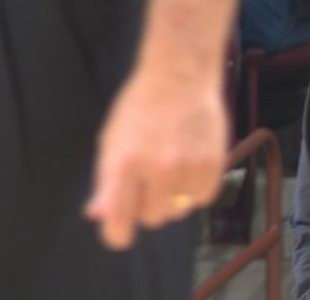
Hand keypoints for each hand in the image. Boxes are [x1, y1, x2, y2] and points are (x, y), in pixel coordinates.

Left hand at [84, 66, 227, 249]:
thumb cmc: (141, 106)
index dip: (117, 233)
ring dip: (175, 197)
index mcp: (124, 165)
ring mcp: (188, 167)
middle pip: (153, 218)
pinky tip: (190, 166)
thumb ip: (106, 181)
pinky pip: (203, 198)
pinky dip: (197, 189)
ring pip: (180, 210)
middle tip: (150, 182)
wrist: (180, 76)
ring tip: (172, 168)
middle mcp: (157, 170)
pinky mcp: (212, 162)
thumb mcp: (112, 141)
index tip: (120, 229)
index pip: (118, 223)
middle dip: (149, 206)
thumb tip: (97, 213)